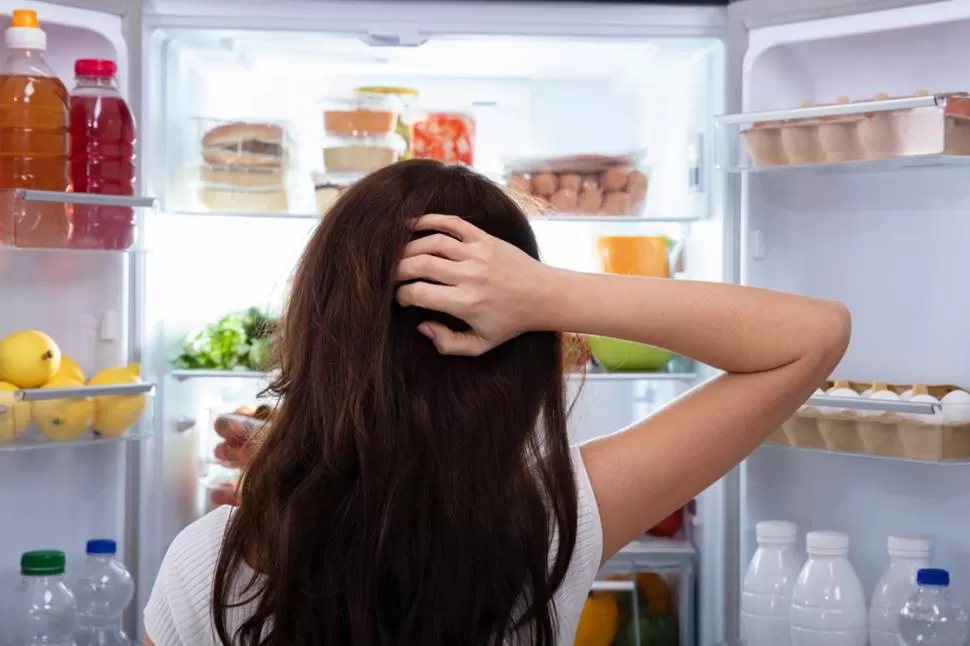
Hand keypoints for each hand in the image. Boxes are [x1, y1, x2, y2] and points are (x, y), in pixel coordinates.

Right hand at [395, 214, 551, 355]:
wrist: (543, 296)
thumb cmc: (510, 322)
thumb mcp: (481, 344)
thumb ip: (448, 343)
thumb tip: (422, 326)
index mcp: (465, 303)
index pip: (419, 293)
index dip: (401, 295)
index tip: (400, 298)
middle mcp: (469, 276)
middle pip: (420, 264)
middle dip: (397, 270)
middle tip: (391, 276)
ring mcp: (477, 253)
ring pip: (432, 242)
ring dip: (409, 247)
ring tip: (399, 255)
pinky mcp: (485, 239)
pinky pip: (453, 223)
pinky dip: (430, 220)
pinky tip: (412, 224)